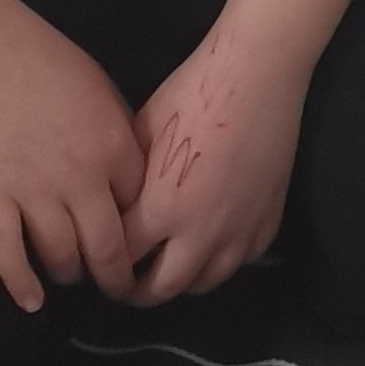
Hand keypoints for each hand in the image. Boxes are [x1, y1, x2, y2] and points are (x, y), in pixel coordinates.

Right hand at [0, 23, 147, 312]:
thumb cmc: (49, 63)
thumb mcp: (104, 94)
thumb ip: (119, 137)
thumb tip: (130, 172)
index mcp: (115, 148)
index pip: (140, 208)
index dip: (142, 232)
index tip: (143, 246)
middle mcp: (81, 178)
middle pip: (108, 247)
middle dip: (115, 278)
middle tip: (119, 291)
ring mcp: (35, 191)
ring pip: (61, 255)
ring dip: (70, 274)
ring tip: (72, 278)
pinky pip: (9, 253)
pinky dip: (21, 283)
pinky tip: (31, 301)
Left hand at [125, 23, 308, 303]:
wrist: (256, 74)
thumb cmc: (191, 93)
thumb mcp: (141, 134)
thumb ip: (127, 181)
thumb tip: (113, 205)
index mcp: (160, 210)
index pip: (119, 259)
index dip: (102, 264)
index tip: (96, 263)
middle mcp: (200, 232)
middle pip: (161, 288)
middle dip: (137, 291)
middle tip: (127, 282)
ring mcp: (239, 230)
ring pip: (205, 283)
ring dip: (182, 280)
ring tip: (169, 267)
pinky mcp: (268, 219)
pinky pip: (243, 260)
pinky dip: (223, 261)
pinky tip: (212, 245)